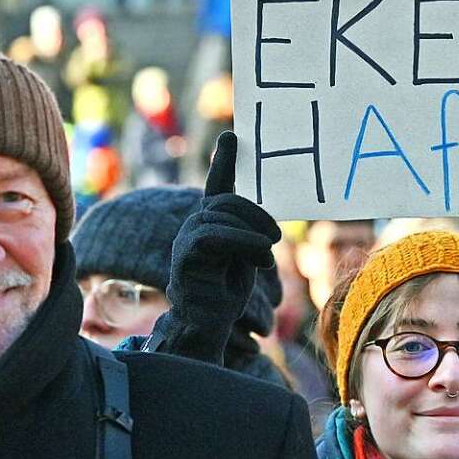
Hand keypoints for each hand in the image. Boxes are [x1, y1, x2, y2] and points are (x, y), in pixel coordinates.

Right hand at [151, 131, 281, 364]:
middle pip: (227, 200)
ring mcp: (186, 239)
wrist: (207, 323)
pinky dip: (243, 243)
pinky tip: (260, 259)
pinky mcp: (184, 255)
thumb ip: (250, 234)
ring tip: (265, 257)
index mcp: (211, 222)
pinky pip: (215, 236)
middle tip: (274, 240)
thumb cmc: (227, 292)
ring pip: (222, 215)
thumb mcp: (246, 256)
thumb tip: (270, 228)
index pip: (217, 185)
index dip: (224, 160)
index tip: (231, 135)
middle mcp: (194, 224)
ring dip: (253, 235)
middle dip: (256, 215)